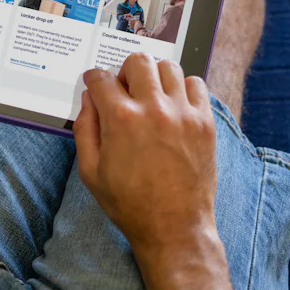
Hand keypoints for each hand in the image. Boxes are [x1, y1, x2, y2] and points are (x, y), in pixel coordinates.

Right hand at [72, 54, 217, 261]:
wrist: (174, 228)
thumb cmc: (130, 204)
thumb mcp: (90, 171)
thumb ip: (85, 128)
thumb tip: (89, 99)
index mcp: (121, 120)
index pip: (102, 79)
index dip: (93, 79)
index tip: (95, 83)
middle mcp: (154, 109)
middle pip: (138, 61)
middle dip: (125, 71)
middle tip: (124, 90)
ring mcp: (183, 114)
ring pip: (169, 67)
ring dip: (154, 76)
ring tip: (151, 95)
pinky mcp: (205, 123)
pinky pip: (196, 84)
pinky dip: (183, 88)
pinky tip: (175, 105)